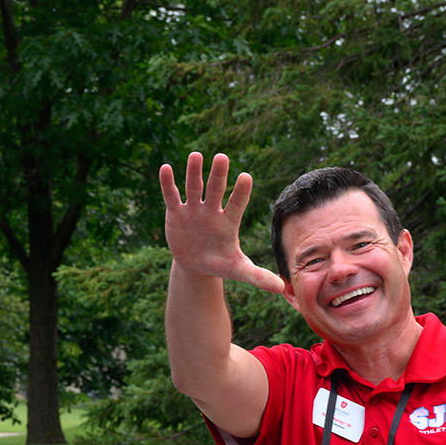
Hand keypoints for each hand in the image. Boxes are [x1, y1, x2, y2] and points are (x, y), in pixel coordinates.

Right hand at [159, 152, 289, 294]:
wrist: (196, 264)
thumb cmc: (220, 262)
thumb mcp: (237, 270)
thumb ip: (257, 276)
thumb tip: (281, 289)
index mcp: (229, 221)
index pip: (237, 203)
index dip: (240, 192)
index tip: (246, 177)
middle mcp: (212, 210)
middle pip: (216, 189)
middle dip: (218, 175)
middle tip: (222, 157)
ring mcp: (194, 209)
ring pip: (195, 187)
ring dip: (194, 172)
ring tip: (195, 155)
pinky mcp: (176, 213)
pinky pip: (172, 196)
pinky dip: (168, 184)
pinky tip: (164, 169)